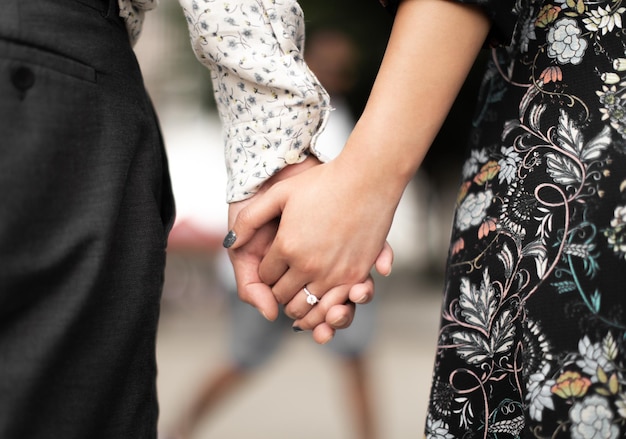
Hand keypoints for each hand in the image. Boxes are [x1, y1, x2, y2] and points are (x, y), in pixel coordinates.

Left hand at [227, 155, 398, 330]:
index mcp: (286, 246)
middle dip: (279, 289)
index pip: (265, 277)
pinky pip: (333, 305)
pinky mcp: (356, 276)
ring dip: (299, 302)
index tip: (273, 264)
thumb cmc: (322, 182)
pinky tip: (321, 294)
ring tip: (299, 289)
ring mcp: (333, 273)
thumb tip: (229, 243)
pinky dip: (323, 306)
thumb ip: (249, 220)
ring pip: (305, 306)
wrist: (367, 179)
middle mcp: (307, 265)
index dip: (267, 271)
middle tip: (283, 280)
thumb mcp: (278, 194)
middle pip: (282, 295)